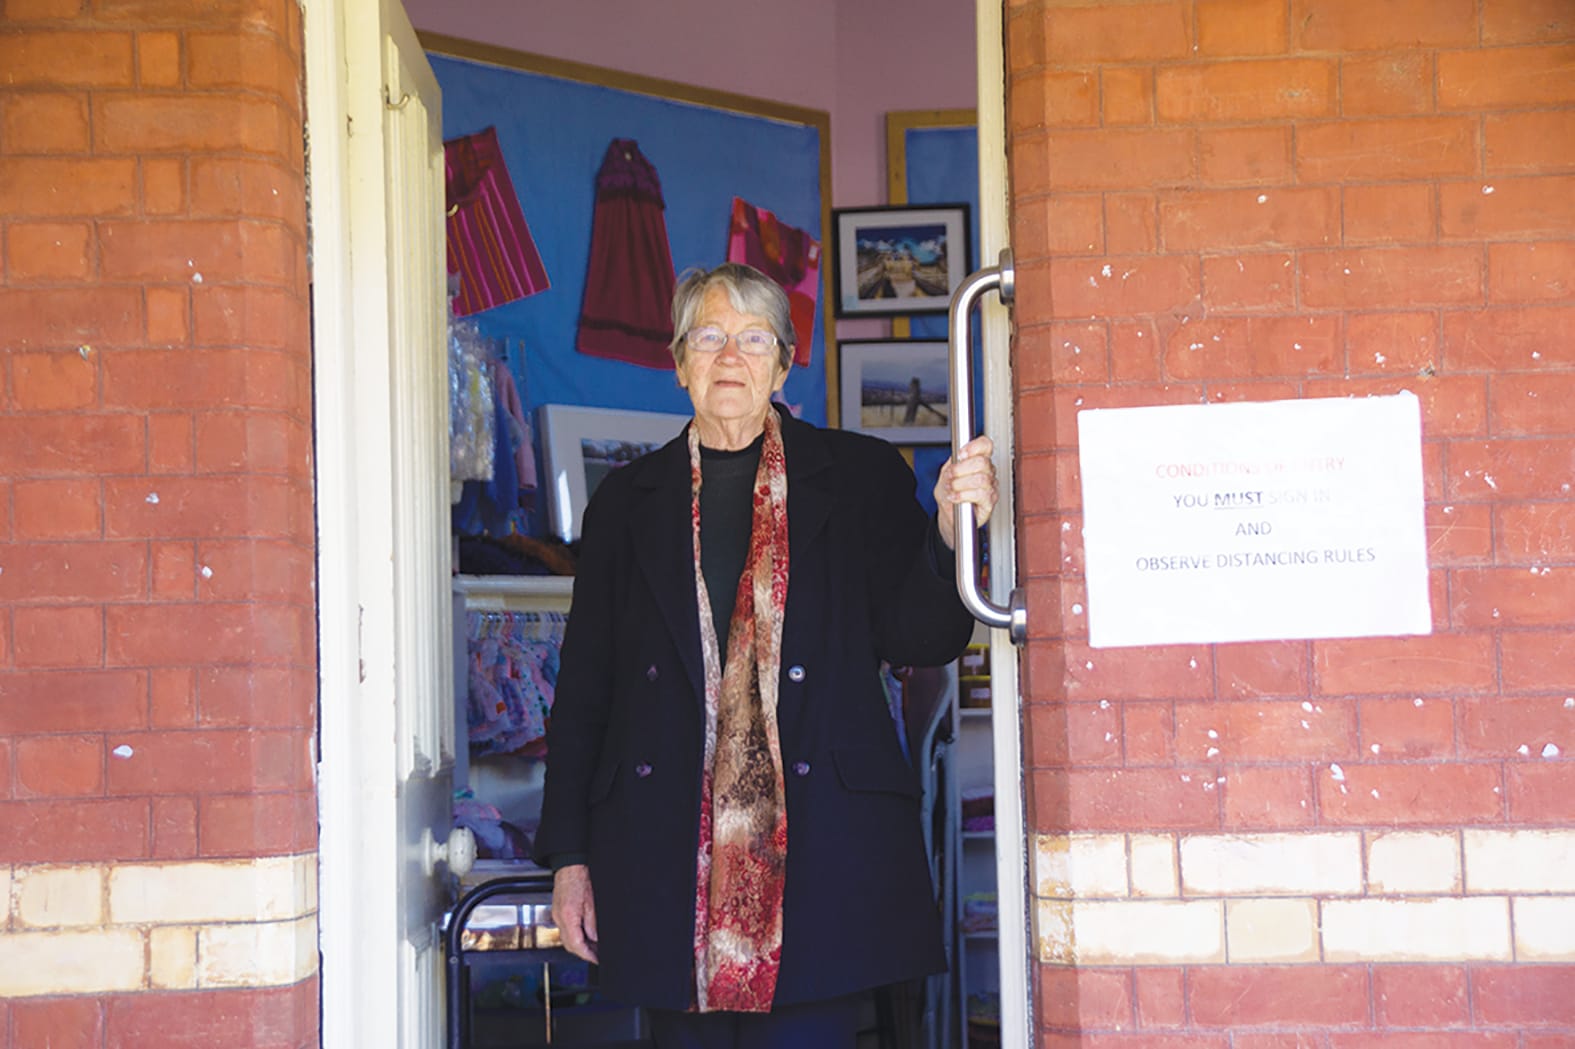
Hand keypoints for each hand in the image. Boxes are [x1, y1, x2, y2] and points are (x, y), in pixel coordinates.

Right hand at [552, 864, 598, 963]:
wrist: (570, 863)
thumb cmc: (582, 877)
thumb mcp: (593, 902)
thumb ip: (592, 924)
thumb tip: (595, 939)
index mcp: (568, 917)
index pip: (576, 945)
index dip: (587, 955)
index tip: (596, 959)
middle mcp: (559, 917)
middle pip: (569, 944)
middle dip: (582, 953)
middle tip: (596, 955)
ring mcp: (557, 914)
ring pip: (566, 938)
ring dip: (578, 944)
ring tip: (593, 946)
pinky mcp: (558, 910)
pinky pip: (565, 928)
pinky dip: (574, 934)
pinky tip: (585, 933)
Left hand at [934, 435, 997, 550]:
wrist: (948, 514)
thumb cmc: (949, 493)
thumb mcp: (945, 475)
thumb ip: (952, 464)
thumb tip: (957, 458)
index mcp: (978, 461)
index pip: (985, 445)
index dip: (974, 447)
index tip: (960, 454)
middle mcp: (988, 472)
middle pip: (982, 462)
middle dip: (960, 469)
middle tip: (950, 476)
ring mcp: (991, 487)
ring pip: (981, 478)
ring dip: (960, 484)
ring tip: (951, 488)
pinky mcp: (990, 502)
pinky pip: (980, 494)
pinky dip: (963, 495)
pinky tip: (955, 497)